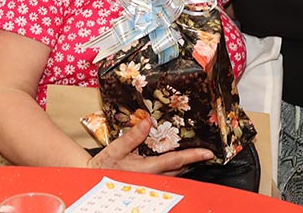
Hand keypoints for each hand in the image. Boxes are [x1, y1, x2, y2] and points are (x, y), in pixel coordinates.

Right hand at [88, 117, 213, 174]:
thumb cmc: (104, 165)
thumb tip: (148, 121)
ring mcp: (152, 182)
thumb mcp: (116, 148)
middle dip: (194, 161)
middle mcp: (153, 178)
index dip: (194, 156)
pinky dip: (175, 168)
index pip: (176, 160)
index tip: (208, 153)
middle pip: (180, 168)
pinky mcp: (148, 182)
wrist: (94, 180)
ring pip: (175, 173)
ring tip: (196, 155)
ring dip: (185, 165)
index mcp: (148, 169)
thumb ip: (133, 136)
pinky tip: (178, 162)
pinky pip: (167, 175)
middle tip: (207, 152)